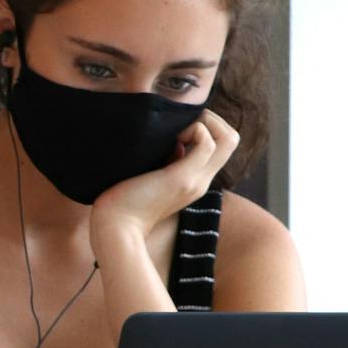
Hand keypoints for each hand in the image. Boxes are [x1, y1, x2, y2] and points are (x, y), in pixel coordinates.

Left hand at [90, 109, 240, 245]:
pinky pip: (207, 143)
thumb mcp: (153, 178)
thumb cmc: (123, 202)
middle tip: (182, 123)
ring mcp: (196, 180)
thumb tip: (177, 143)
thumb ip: (169, 162)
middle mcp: (202, 181)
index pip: (222, 145)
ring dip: (204, 122)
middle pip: (232, 139)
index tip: (178, 128)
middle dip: (211, 119)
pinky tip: (171, 138)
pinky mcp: (182, 179)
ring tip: (178, 131)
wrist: (114, 228)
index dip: (207, 127)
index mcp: (195, 180)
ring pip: (228, 138)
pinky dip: (193, 129)